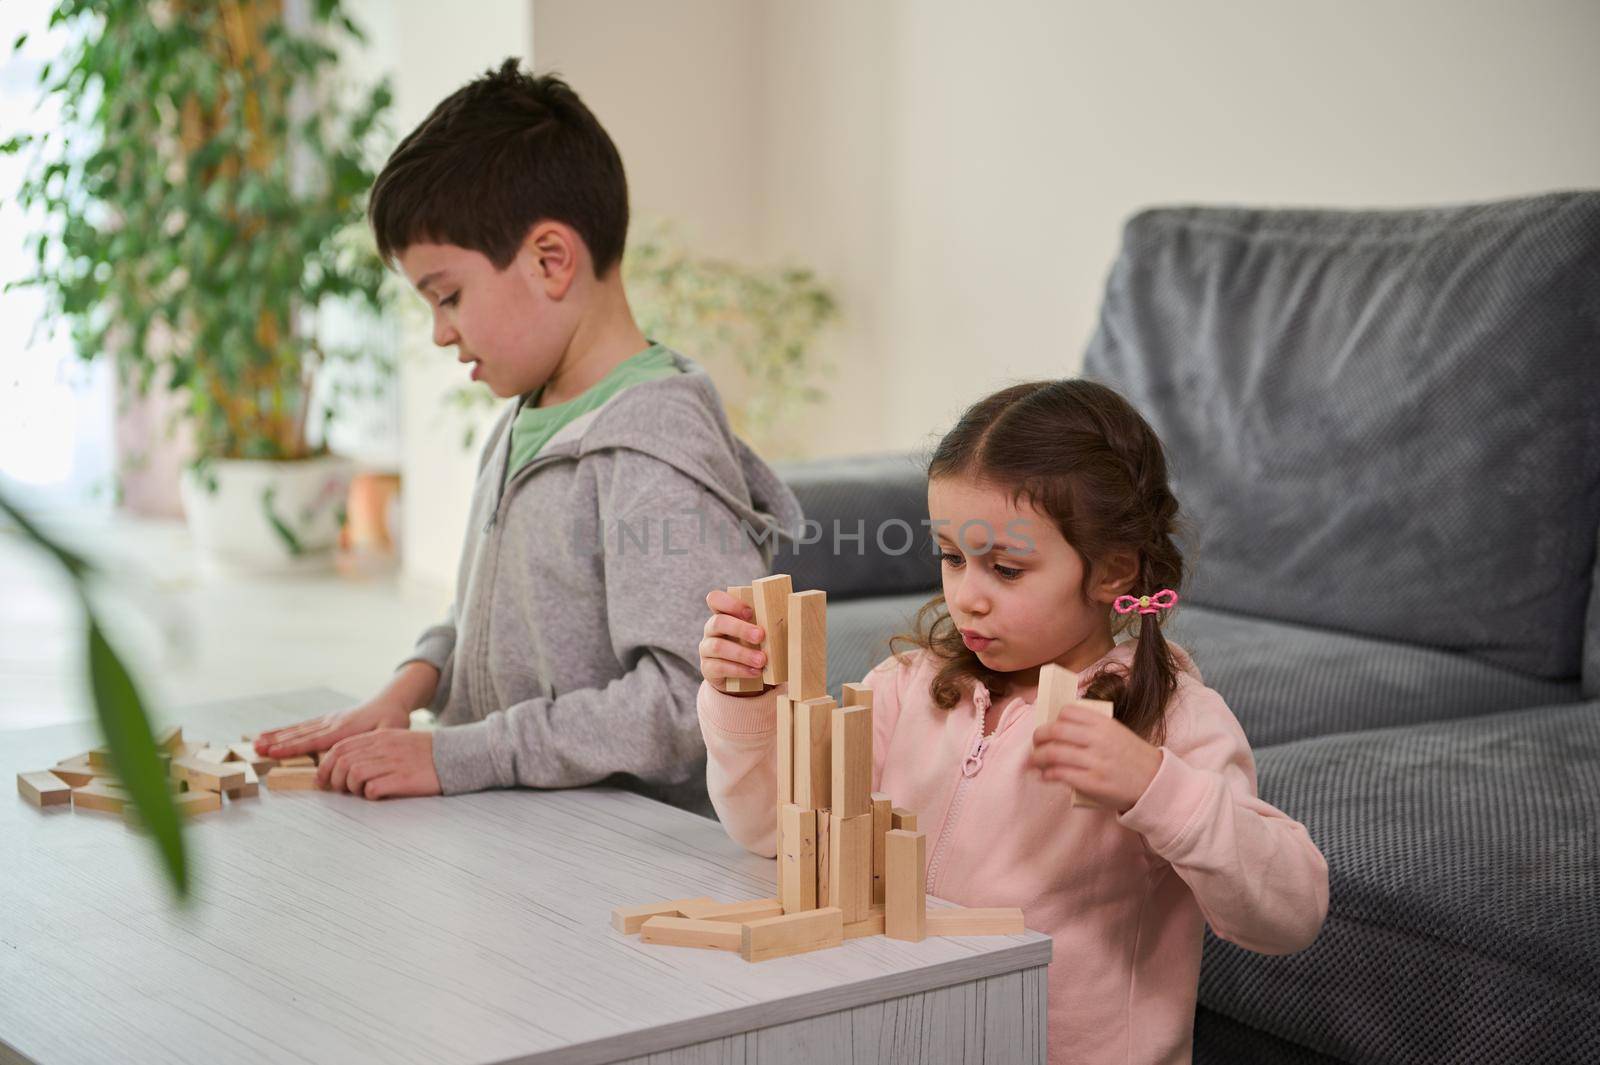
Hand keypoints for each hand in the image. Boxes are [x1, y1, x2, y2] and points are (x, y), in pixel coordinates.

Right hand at [255, 695, 412, 759]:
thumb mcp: (391, 729)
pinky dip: (287, 731)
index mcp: (345, 728)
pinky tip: (273, 735)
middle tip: (256, 749)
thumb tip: (361, 754)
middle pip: (300, 734)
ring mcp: (328, 719)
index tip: (273, 752)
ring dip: (277, 736)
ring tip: (256, 742)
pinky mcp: (328, 719)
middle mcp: (332, 722)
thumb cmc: (393, 718)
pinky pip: (304, 726)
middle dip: (277, 743)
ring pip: (298, 729)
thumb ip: (377, 741)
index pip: (314, 741)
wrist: (391, 699)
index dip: (293, 748)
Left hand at [318, 729, 441, 799]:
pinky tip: (378, 795)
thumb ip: (372, 748)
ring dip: (351, 788)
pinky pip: (374, 788)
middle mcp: (384, 747)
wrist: (455, 755)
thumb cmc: (424, 753)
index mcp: (380, 737)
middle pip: (343, 762)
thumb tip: (346, 765)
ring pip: (355, 775)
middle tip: (340, 790)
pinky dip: (369, 795)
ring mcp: (394, 762)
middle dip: (334, 779)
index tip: (322, 780)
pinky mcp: (404, 778)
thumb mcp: (396, 741)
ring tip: (361, 792)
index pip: (341, 748)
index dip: (325, 766)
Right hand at [699, 588, 767, 693]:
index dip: (730, 603)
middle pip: (718, 622)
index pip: (715, 599)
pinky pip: (719, 667)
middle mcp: (711, 629)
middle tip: (761, 636)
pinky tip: (755, 672)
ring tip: (762, 660)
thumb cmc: (752, 647)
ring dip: (743, 653)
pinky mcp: (708, 668)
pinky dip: (740, 670)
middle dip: (741, 628)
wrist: (741, 677)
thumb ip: (764, 624)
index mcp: (723, 614)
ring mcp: (706, 649)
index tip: (750, 612)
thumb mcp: (757, 633)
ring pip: (718, 647)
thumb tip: (788, 618)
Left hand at [1029, 702, 1163, 811]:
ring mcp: (1095, 761)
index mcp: (1104, 723)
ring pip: (1054, 753)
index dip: (1053, 719)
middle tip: (1036, 744)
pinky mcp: (1092, 782)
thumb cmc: (1132, 757)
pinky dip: (1047, 774)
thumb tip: (1059, 727)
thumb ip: (1092, 728)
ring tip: (1035, 761)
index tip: (1049, 727)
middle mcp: (1098, 739)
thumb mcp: (1116, 733)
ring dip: (1038, 757)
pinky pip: (1060, 774)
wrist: (1154, 782)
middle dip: (1039, 737)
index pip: (1068, 712)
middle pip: (1055, 731)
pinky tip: (1045, 776)